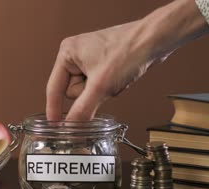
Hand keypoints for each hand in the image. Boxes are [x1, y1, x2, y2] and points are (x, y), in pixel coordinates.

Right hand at [45, 0, 208, 120]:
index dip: (54, 110)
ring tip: (114, 79)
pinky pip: (99, 87)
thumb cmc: (129, 51)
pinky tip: (119, 78)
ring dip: (101, 92)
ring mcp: (89, 60)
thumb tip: (71, 126)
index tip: (54, 127)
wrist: (154, 41)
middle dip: (89, 94)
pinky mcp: (103, 65)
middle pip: (72, 92)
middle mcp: (75, 55)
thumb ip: (82, 109)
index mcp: (67, 53)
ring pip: (87, 92)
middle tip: (103, 85)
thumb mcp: (101, 86)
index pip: (54, 89)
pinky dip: (108, 88)